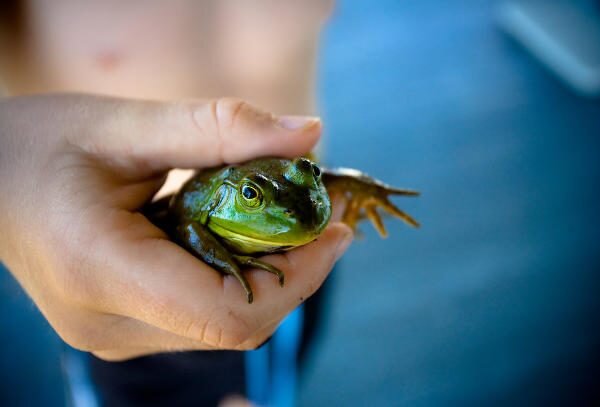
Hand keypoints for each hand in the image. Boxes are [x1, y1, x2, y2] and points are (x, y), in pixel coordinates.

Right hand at [0, 94, 351, 360]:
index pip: (226, 311)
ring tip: (292, 216)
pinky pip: (204, 314)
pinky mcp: (127, 326)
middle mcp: (109, 325)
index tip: (335, 228)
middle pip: (236, 321)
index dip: (298, 276)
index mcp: (100, 273)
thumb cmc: (40, 146)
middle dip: (295, 269)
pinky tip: (247, 233)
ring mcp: (117, 334)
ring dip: (273, 273)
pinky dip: (241, 276)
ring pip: (225, 323)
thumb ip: (219, 128)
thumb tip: (309, 135)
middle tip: (324, 210)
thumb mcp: (125, 124)